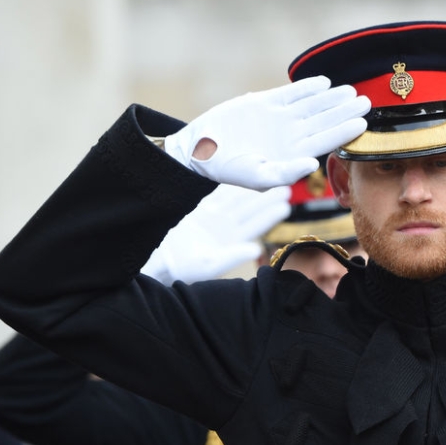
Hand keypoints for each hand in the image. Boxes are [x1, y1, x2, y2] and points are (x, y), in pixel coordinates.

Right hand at [141, 185, 290, 284]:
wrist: (159, 262)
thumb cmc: (182, 269)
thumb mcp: (209, 264)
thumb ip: (232, 256)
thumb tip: (255, 249)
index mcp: (231, 241)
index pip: (255, 226)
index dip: (270, 215)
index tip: (286, 205)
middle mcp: (225, 229)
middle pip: (250, 210)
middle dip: (267, 199)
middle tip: (287, 186)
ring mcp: (214, 219)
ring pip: (237, 200)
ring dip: (252, 191)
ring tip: (270, 179)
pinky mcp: (200, 212)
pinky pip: (218, 196)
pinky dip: (229, 186)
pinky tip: (240, 175)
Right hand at [165, 76, 369, 190]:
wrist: (201, 149)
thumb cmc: (229, 169)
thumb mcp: (256, 177)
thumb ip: (284, 173)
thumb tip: (311, 164)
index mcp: (293, 154)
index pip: (325, 141)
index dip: (344, 131)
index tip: (362, 123)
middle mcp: (291, 135)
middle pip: (324, 121)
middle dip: (345, 111)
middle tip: (366, 102)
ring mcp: (280, 118)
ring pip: (312, 106)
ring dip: (331, 98)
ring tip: (350, 91)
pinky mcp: (265, 102)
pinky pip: (291, 93)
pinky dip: (306, 87)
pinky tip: (323, 83)